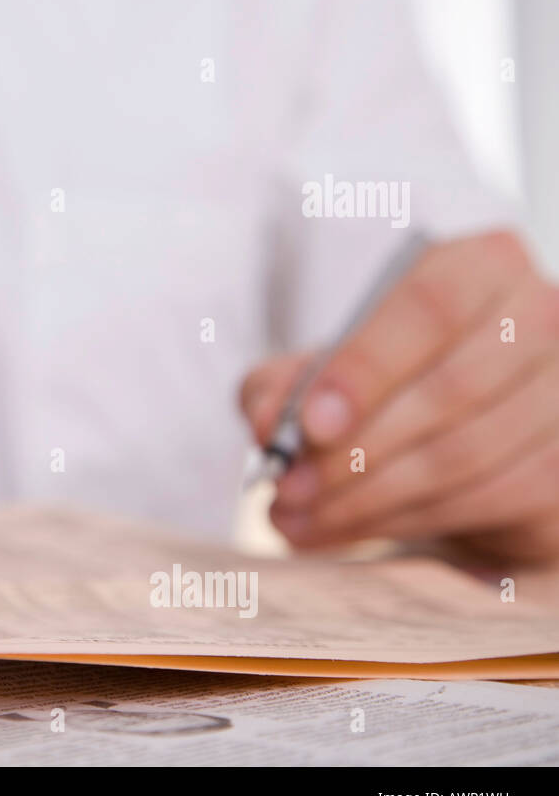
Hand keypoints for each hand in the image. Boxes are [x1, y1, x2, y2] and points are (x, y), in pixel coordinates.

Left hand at [240, 229, 558, 562]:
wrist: (458, 427)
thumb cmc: (386, 381)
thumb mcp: (322, 368)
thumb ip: (282, 384)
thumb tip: (264, 423)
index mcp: (481, 267)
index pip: (428, 308)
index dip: (366, 368)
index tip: (310, 425)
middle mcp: (540, 317)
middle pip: (449, 391)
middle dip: (356, 451)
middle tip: (287, 491)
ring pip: (467, 456)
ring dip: (371, 498)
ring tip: (299, 519)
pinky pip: (490, 501)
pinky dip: (407, 521)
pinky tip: (349, 528)